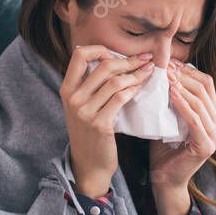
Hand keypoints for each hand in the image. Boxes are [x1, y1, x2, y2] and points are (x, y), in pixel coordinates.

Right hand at [60, 45, 153, 196]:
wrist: (89, 164)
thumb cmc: (89, 132)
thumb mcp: (81, 105)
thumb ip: (89, 84)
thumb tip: (111, 58)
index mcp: (67, 89)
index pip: (80, 55)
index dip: (101, 49)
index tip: (118, 55)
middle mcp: (73, 98)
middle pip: (104, 66)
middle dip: (128, 61)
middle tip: (144, 59)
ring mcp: (85, 112)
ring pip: (115, 82)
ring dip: (136, 74)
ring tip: (148, 71)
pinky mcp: (100, 124)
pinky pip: (121, 98)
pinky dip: (134, 89)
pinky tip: (141, 87)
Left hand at [149, 60, 215, 214]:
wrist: (164, 180)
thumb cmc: (164, 150)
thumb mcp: (169, 118)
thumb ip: (172, 99)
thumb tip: (163, 71)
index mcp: (214, 117)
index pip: (206, 85)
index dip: (188, 71)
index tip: (169, 62)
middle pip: (205, 89)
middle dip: (184, 75)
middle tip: (165, 65)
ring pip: (201, 102)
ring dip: (182, 86)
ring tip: (165, 76)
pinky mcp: (206, 146)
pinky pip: (195, 119)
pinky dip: (183, 104)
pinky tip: (171, 94)